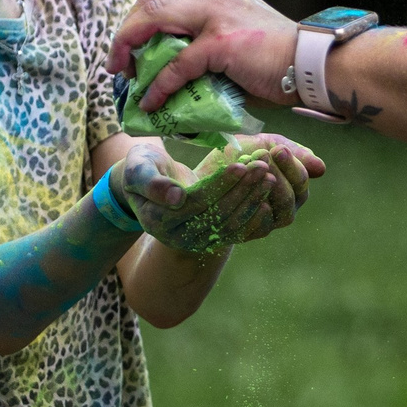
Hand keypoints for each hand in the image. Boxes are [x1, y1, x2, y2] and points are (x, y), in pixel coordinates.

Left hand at [108, 0, 298, 111]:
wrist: (312, 64)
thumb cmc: (281, 61)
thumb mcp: (240, 41)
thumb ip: (210, 47)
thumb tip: (180, 79)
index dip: (138, 22)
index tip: (130, 49)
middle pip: (149, 3)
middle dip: (125, 34)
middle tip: (117, 64)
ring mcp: (216, 16)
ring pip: (153, 20)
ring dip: (129, 49)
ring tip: (125, 78)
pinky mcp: (220, 42)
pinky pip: (177, 64)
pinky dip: (159, 85)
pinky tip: (151, 102)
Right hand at [117, 137, 318, 251]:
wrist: (149, 184)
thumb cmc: (142, 169)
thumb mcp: (138, 168)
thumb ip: (151, 182)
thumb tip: (176, 198)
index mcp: (157, 220)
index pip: (197, 201)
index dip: (220, 184)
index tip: (241, 165)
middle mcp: (176, 237)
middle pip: (217, 213)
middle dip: (242, 190)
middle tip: (263, 167)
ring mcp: (194, 242)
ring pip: (229, 223)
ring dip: (251, 200)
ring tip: (268, 176)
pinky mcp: (208, 241)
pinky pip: (235, 231)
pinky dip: (252, 214)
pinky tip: (266, 196)